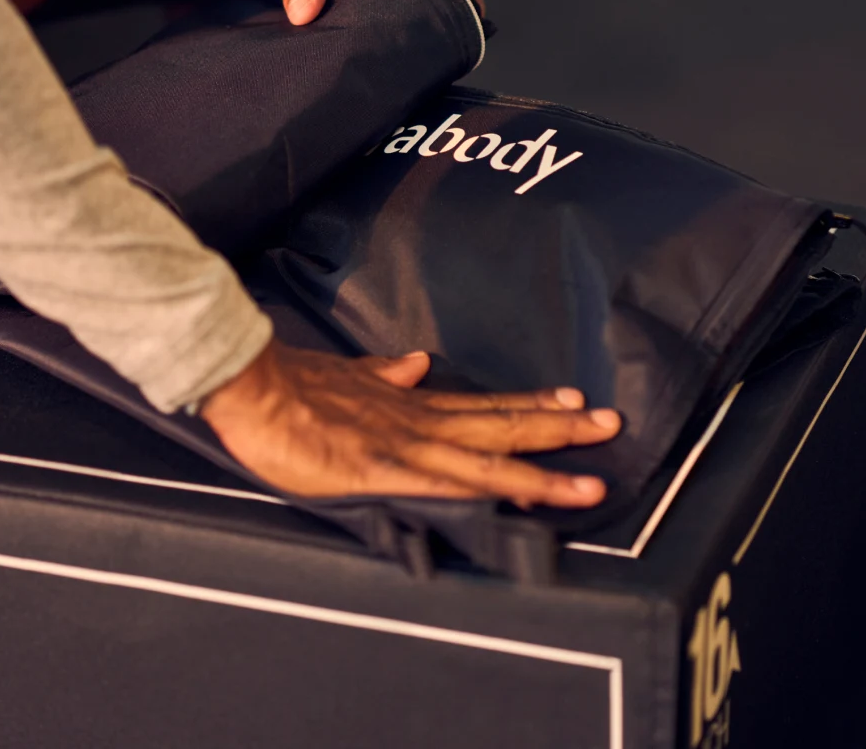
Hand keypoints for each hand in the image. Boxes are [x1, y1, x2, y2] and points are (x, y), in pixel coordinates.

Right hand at [199, 340, 619, 506]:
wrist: (255, 387)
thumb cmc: (294, 386)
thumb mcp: (348, 374)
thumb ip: (384, 375)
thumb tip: (415, 365)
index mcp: (411, 402)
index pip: (485, 405)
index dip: (531, 406)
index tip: (574, 400)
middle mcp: (422, 419)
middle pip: (503, 424)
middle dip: (560, 427)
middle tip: (611, 424)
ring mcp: (408, 443)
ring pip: (490, 458)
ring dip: (543, 469)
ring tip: (591, 479)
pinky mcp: (384, 468)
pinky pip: (447, 483)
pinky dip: (487, 492)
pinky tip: (519, 501)